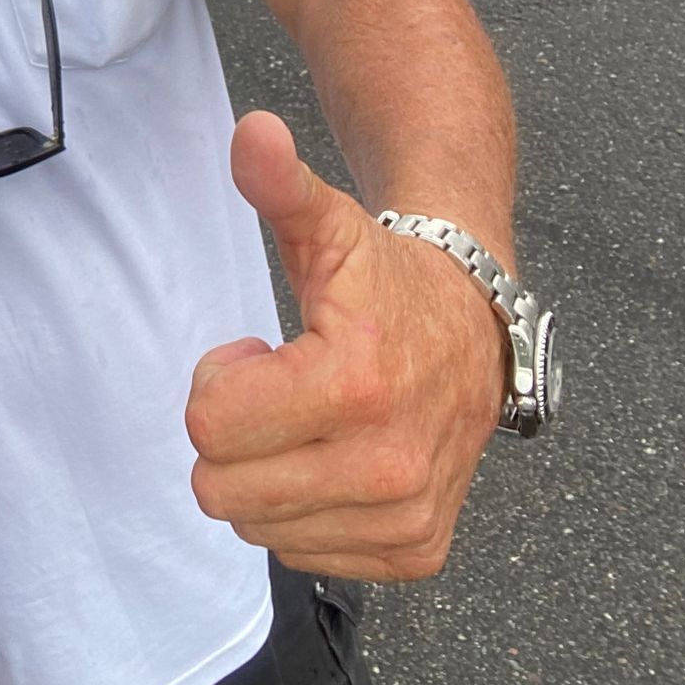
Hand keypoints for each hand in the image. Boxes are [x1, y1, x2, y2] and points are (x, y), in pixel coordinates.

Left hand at [185, 111, 507, 579]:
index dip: (220, 383)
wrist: (474, 328)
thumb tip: (251, 132)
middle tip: (285, 390)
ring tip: (316, 420)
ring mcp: (405, 515)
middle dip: (236, 435)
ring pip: (258, 528)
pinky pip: (302, 553)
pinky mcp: (416, 550)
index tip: (263, 354)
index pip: (209, 426)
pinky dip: (306, 510)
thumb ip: (280, 183)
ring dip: (269, 474)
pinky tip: (339, 456)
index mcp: (357, 384)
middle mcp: (388, 465)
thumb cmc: (383, 280)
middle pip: (223, 490)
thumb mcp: (328, 225)